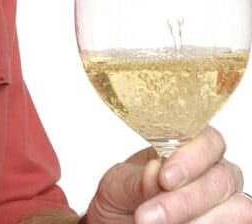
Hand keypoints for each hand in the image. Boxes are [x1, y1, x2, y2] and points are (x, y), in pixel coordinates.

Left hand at [84, 127, 249, 222]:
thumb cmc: (122, 198)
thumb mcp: (117, 185)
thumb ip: (135, 179)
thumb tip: (154, 172)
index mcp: (188, 146)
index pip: (208, 139)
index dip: (191, 157)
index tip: (164, 177)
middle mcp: (213, 171)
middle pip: (223, 177)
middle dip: (186, 199)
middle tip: (147, 216)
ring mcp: (224, 202)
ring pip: (236, 208)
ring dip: (198, 219)